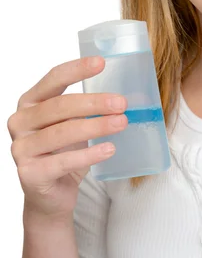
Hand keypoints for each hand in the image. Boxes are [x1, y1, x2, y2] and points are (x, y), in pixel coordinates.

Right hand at [7, 57, 127, 220]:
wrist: (52, 194)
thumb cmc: (64, 152)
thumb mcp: (74, 124)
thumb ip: (88, 108)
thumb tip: (124, 98)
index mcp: (30, 102)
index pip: (53, 79)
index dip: (77, 69)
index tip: (101, 62)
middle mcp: (20, 122)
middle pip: (59, 106)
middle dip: (94, 103)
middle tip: (121, 103)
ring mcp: (21, 148)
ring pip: (62, 132)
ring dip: (96, 126)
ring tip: (121, 123)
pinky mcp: (29, 174)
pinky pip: (63, 161)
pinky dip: (89, 154)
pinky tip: (108, 149)